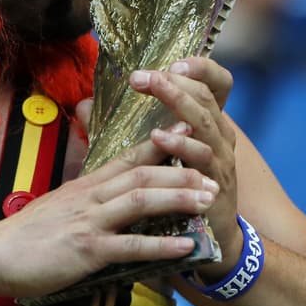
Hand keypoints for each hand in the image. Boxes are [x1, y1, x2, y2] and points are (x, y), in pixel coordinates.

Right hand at [0, 133, 219, 298]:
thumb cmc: (26, 236)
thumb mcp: (60, 207)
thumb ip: (88, 201)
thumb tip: (111, 200)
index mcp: (86, 185)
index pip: (129, 157)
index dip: (161, 144)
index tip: (189, 132)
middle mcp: (90, 196)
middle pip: (142, 174)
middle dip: (182, 173)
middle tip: (214, 175)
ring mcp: (89, 221)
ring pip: (140, 200)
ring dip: (178, 198)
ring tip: (208, 200)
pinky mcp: (86, 250)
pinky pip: (130, 246)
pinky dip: (160, 245)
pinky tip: (185, 246)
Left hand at [129, 58, 243, 279]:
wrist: (212, 243)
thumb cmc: (178, 195)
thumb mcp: (153, 156)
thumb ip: (121, 126)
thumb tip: (84, 105)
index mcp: (206, 125)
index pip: (209, 83)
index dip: (195, 68)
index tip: (168, 62)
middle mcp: (219, 137)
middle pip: (204, 97)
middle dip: (175, 82)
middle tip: (146, 73)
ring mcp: (222, 160)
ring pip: (206, 123)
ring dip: (180, 104)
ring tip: (156, 89)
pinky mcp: (218, 185)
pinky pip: (203, 161)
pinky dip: (183, 145)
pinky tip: (162, 137)